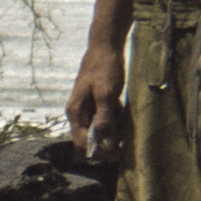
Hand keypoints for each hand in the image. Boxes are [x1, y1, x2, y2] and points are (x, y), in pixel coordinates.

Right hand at [66, 45, 125, 163]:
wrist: (105, 46)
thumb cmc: (105, 68)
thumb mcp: (106, 94)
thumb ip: (105, 120)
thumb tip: (106, 145)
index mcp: (75, 112)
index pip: (82, 143)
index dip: (98, 152)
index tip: (117, 154)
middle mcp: (77, 112)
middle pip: (88, 139)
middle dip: (105, 145)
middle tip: (124, 147)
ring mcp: (86, 108)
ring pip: (97, 130)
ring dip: (110, 134)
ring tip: (125, 131)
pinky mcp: (95, 103)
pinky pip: (102, 120)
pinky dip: (113, 122)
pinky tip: (123, 116)